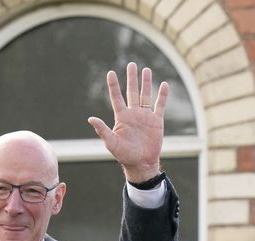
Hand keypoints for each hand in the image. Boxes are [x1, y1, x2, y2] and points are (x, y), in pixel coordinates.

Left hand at [87, 62, 168, 183]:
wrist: (141, 163)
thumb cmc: (123, 155)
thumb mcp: (111, 143)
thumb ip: (102, 130)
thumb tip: (90, 119)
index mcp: (121, 117)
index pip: (116, 97)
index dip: (113, 85)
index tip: (111, 72)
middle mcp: (133, 114)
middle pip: (132, 92)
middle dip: (132, 78)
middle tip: (131, 64)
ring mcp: (145, 116)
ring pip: (145, 95)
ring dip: (146, 83)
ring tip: (146, 70)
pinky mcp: (156, 121)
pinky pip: (160, 106)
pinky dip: (162, 96)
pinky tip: (164, 85)